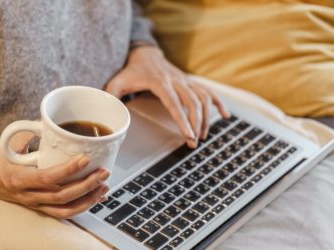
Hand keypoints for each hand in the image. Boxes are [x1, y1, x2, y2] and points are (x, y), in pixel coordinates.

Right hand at [0, 132, 108, 218]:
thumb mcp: (9, 141)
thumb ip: (31, 131)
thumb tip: (54, 120)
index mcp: (18, 178)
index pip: (47, 178)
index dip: (68, 170)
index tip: (85, 158)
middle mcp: (27, 195)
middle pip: (61, 196)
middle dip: (86, 185)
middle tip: (103, 172)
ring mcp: (33, 203)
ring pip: (64, 209)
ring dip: (87, 199)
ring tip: (103, 186)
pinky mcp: (38, 206)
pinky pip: (61, 212)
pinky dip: (80, 206)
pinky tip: (93, 197)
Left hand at [106, 46, 229, 147]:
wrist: (145, 54)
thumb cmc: (131, 71)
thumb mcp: (117, 82)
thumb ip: (111, 97)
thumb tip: (107, 113)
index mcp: (160, 82)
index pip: (175, 103)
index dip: (183, 120)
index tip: (189, 135)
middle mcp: (176, 80)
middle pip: (193, 102)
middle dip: (197, 123)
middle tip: (195, 142)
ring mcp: (185, 80)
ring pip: (203, 98)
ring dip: (206, 117)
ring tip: (203, 136)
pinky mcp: (190, 82)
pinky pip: (208, 91)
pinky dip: (218, 103)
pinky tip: (225, 115)